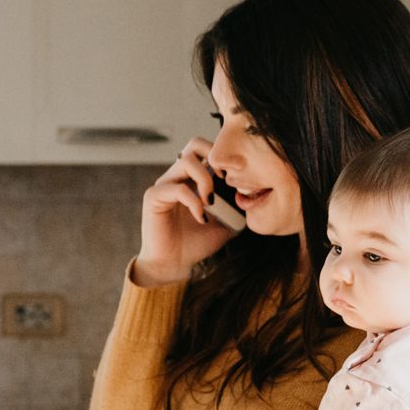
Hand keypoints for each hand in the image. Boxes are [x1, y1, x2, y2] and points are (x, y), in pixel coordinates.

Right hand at [134, 136, 236, 286]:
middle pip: (194, 144)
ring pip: (186, 161)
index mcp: (193, 178)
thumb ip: (236, 209)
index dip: (224, 157)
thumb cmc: (196, 243)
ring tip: (211, 202)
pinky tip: (201, 217)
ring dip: (204, 179)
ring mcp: (164, 185)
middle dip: (213, 157)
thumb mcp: (225, 225)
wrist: (174, 265)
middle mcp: (177, 177)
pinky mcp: (154, 197)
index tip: (237, 177)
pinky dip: (194, 201)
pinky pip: (177, 188)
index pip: (207, 150)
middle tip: (224, 179)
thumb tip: (255, 198)